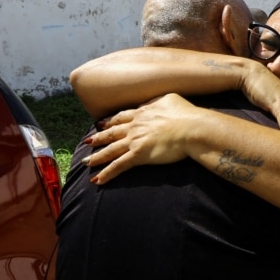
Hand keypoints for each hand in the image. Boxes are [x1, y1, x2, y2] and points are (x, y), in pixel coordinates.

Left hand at [83, 94, 205, 183]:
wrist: (192, 128)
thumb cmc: (187, 114)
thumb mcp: (170, 99)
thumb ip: (159, 101)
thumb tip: (156, 102)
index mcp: (142, 113)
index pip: (121, 117)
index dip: (110, 121)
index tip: (101, 124)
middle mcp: (134, 126)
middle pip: (111, 133)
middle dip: (98, 138)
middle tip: (88, 142)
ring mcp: (135, 140)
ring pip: (110, 150)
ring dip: (97, 157)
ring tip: (87, 162)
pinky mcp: (138, 155)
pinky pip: (118, 166)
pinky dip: (107, 173)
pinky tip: (97, 180)